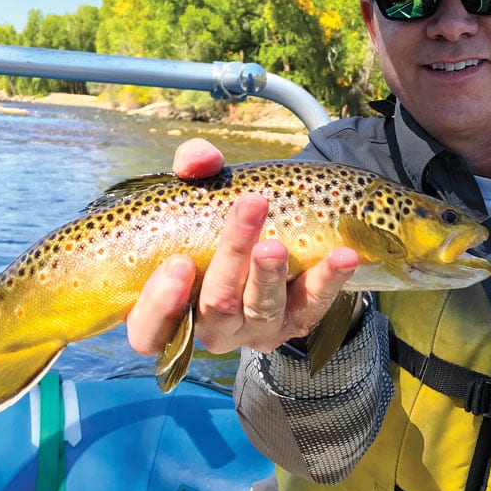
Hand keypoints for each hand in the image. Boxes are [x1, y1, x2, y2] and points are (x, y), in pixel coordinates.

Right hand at [126, 138, 359, 356]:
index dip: (160, 305)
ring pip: (262, 309)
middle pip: (216, 306)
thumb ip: (193, 167)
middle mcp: (211, 327)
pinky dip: (327, 280)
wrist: (272, 229)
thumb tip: (201, 160)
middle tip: (249, 209)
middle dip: (230, 257)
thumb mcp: (198, 190)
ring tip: (276, 245)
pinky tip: (341, 256)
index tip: (180, 263)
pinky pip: (312, 306)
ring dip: (269, 274)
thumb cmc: (216, 217)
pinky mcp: (294, 323)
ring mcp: (255, 330)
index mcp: (170, 308)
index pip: (149, 330)